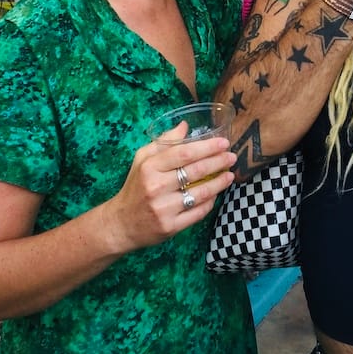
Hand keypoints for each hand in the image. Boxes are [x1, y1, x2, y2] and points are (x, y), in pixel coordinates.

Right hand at [103, 129, 235, 251]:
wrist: (121, 224)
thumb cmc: (135, 186)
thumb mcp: (142, 159)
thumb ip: (163, 142)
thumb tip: (185, 126)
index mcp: (149, 167)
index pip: (184, 153)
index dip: (207, 147)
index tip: (223, 142)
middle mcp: (156, 186)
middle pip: (196, 171)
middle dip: (218, 162)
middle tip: (231, 157)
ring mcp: (164, 208)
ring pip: (200, 193)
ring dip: (219, 183)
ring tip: (229, 175)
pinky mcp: (170, 227)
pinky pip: (197, 212)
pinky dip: (210, 202)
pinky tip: (216, 194)